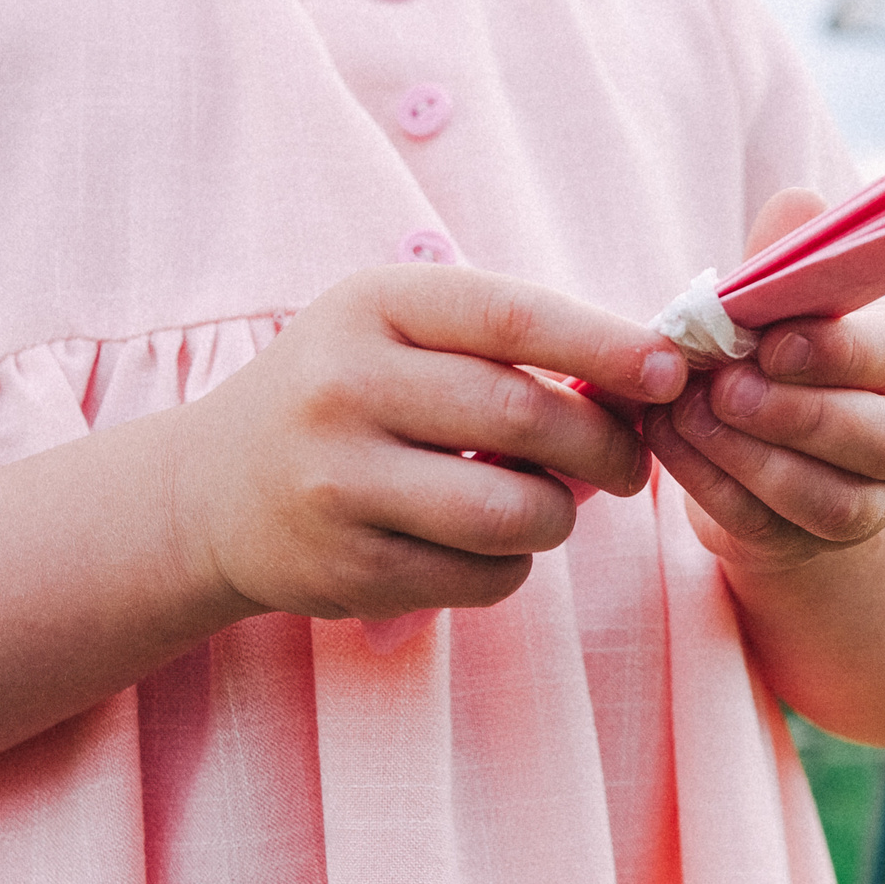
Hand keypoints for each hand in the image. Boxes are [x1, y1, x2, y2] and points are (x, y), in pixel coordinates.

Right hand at [171, 266, 687, 623]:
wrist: (211, 490)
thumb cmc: (345, 396)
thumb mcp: (399, 335)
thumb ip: (505, 346)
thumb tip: (645, 382)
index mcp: (373, 306)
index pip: (514, 316)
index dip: (608, 345)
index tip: (673, 370)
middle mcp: (345, 387)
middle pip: (527, 416)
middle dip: (606, 445)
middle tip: (629, 462)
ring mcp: (339, 483)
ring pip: (514, 512)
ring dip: (561, 515)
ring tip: (551, 504)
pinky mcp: (347, 568)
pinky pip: (483, 577)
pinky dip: (513, 565)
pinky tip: (486, 545)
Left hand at [646, 188, 884, 577]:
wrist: (779, 446)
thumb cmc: (790, 350)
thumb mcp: (795, 300)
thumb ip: (793, 257)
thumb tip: (798, 200)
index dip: (839, 351)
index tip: (772, 341)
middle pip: (879, 439)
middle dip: (794, 413)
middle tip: (724, 386)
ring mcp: (870, 504)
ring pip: (824, 497)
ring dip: (745, 453)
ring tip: (685, 408)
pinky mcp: (811, 544)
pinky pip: (764, 525)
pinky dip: (707, 481)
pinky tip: (666, 435)